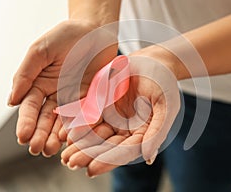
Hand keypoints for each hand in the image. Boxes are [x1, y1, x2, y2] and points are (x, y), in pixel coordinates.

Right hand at [8, 20, 117, 156]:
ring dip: (57, 136)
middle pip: (45, 119)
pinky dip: (79, 127)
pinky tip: (73, 138)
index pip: (30, 107)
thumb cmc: (67, 35)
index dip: (26, 122)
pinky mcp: (92, 98)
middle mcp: (55, 94)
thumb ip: (26, 73)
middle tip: (37, 149)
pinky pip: (85, 115)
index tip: (22, 137)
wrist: (97, 30)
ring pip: (64, 121)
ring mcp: (74, 98)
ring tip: (52, 149)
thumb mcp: (41, 50)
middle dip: (40, 134)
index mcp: (39, 83)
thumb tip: (11, 101)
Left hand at [60, 55, 180, 176]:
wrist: (154, 60)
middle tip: (70, 162)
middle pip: (105, 145)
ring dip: (79, 144)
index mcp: (142, 133)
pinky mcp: (102, 104)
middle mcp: (126, 129)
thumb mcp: (166, 106)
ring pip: (94, 134)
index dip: (108, 161)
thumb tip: (148, 157)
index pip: (124, 151)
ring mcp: (113, 117)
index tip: (91, 170)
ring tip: (64, 154)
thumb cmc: (165, 82)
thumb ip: (157, 132)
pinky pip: (88, 115)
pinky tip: (65, 132)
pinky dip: (77, 124)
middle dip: (88, 155)